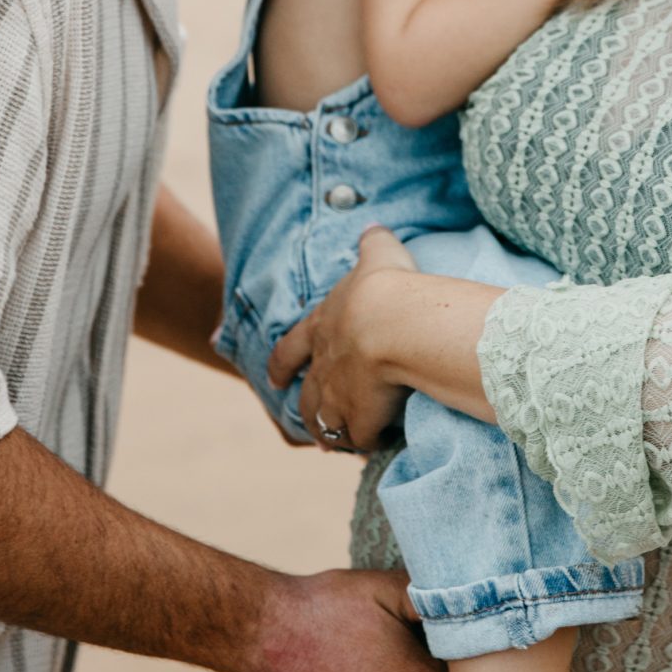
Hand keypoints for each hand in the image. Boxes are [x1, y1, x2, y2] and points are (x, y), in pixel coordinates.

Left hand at [269, 225, 416, 451]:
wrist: (396, 324)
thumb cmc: (386, 287)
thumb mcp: (378, 255)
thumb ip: (372, 242)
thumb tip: (371, 227)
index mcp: (322, 327)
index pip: (290, 348)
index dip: (282, 365)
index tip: (275, 380)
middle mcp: (324, 365)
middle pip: (307, 395)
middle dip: (307, 410)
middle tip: (310, 425)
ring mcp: (339, 395)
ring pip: (327, 421)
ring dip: (330, 433)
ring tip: (338, 444)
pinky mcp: (361, 418)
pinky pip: (360, 436)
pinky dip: (364, 441)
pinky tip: (373, 444)